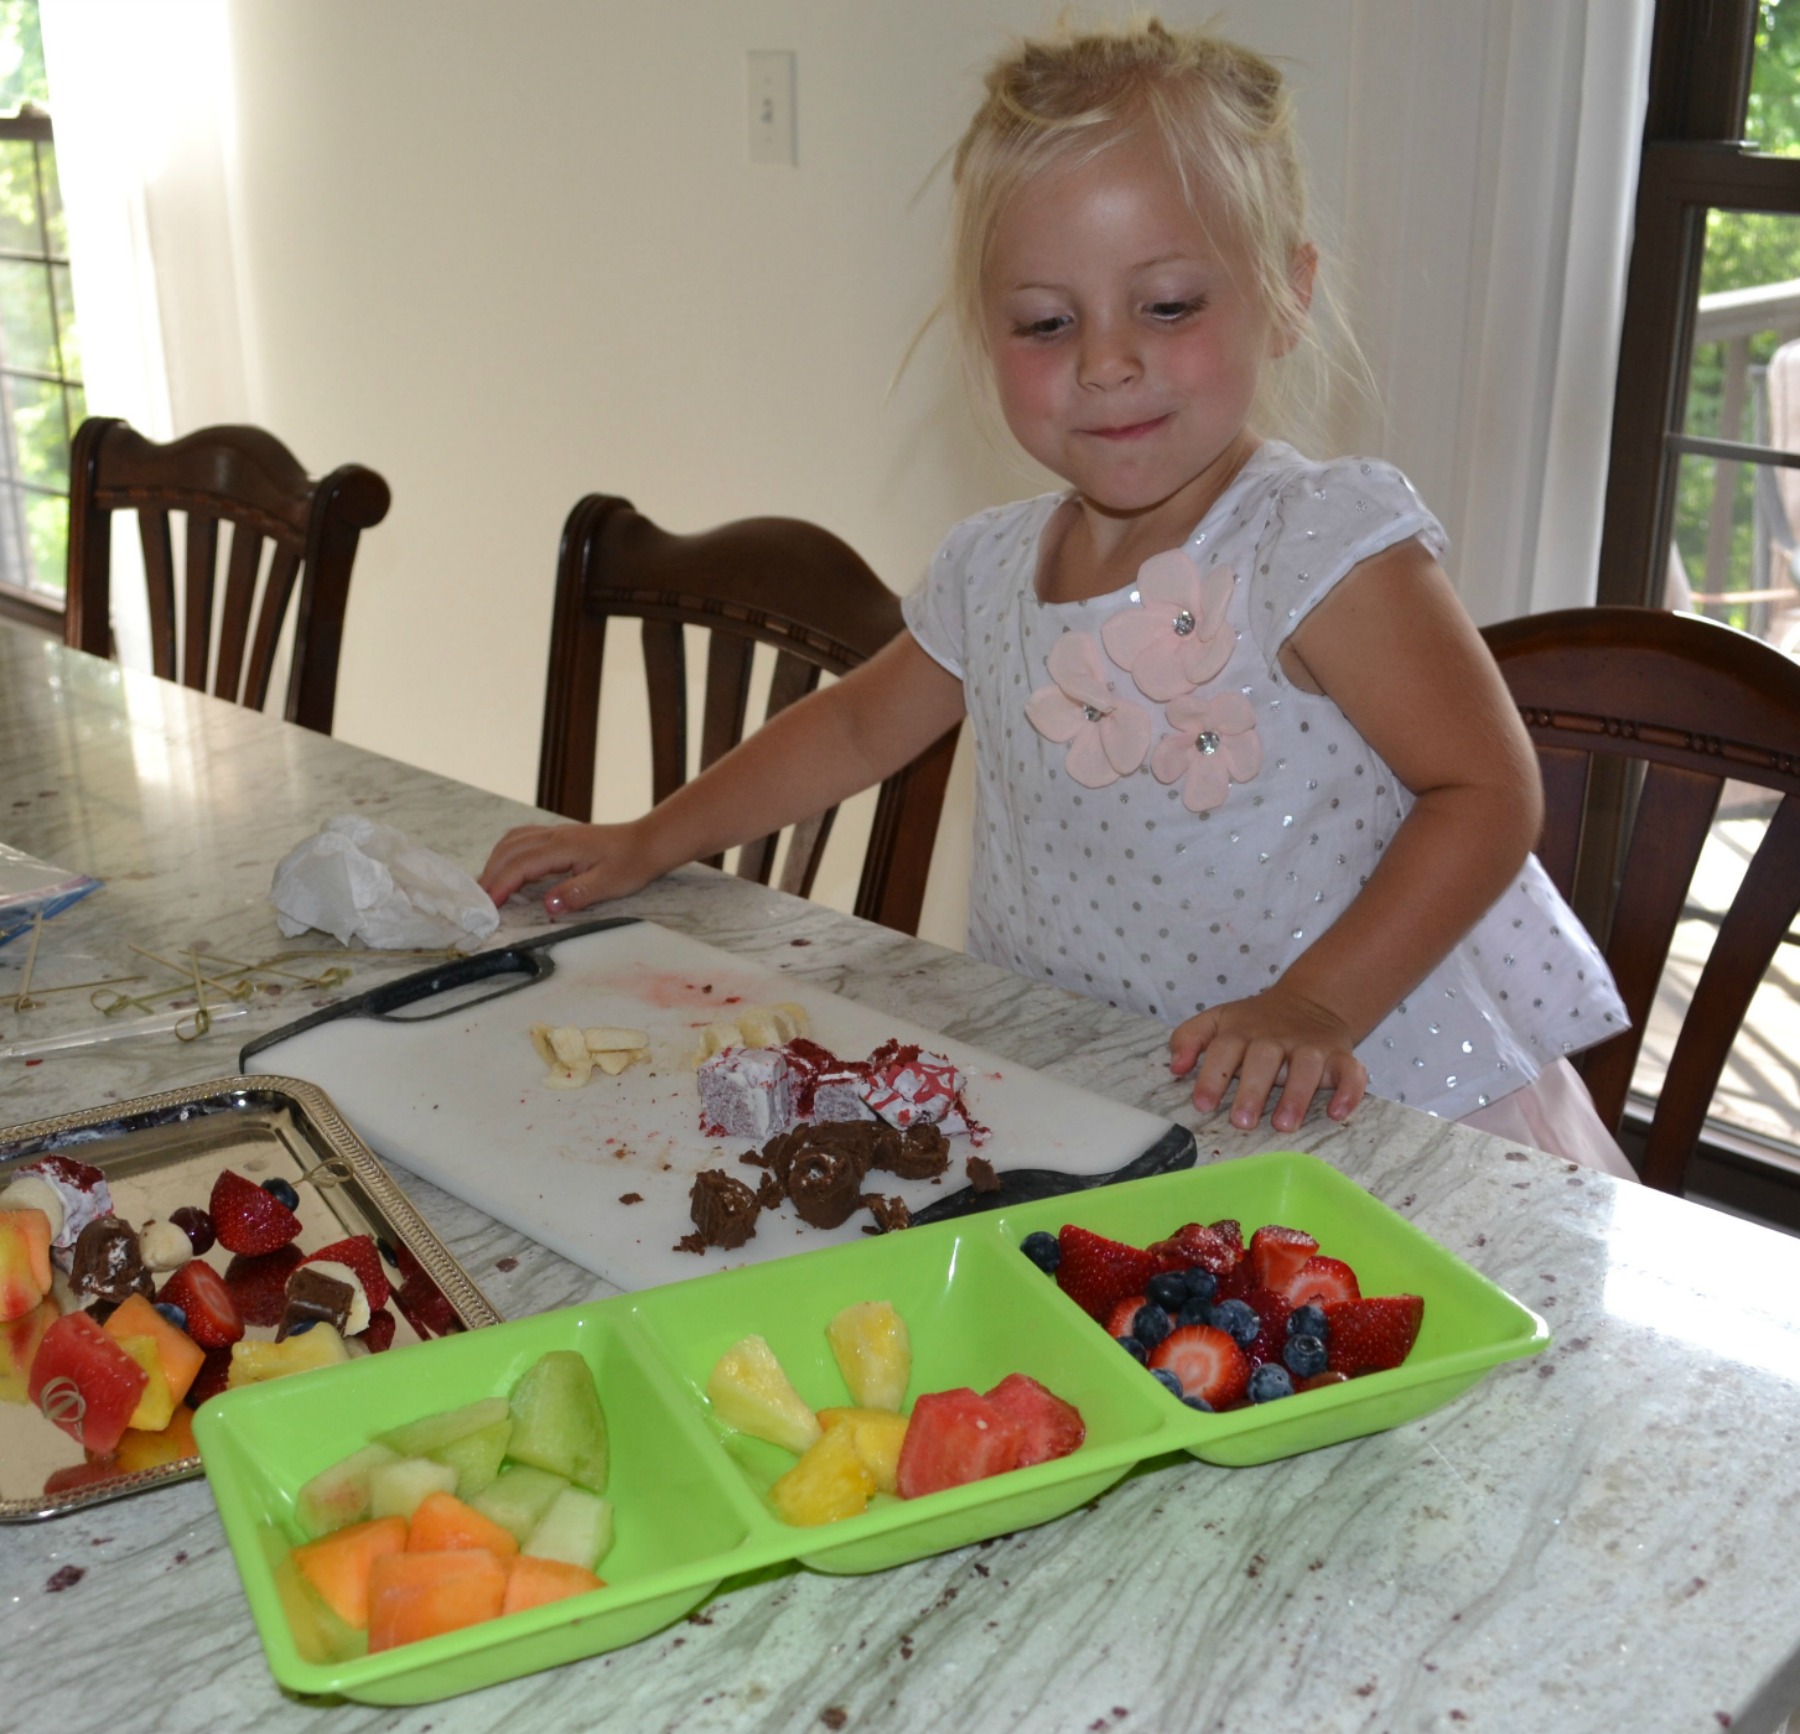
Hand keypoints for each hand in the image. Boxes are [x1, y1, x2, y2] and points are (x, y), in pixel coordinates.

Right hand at [479, 821, 660, 915]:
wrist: (647, 842)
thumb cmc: (631, 864)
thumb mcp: (609, 884)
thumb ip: (577, 894)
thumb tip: (548, 905)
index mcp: (563, 847)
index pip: (521, 865)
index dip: (501, 884)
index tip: (488, 904)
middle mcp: (554, 835)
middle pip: (509, 851)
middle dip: (490, 875)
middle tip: (479, 900)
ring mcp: (555, 833)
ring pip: (512, 841)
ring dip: (496, 862)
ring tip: (487, 887)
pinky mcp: (558, 835)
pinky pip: (522, 838)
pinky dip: (507, 853)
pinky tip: (507, 867)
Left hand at [1169, 988, 1366, 1133]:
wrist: (1311, 1001)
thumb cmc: (1254, 1024)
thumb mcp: (1218, 1020)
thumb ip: (1190, 1038)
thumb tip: (1175, 1067)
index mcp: (1242, 1030)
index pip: (1224, 1049)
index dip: (1212, 1075)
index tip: (1202, 1104)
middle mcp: (1276, 1037)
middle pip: (1264, 1058)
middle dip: (1253, 1090)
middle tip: (1242, 1123)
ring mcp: (1310, 1046)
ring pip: (1306, 1065)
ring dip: (1297, 1095)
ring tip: (1284, 1125)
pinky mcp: (1340, 1056)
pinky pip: (1351, 1071)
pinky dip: (1348, 1091)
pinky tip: (1337, 1113)